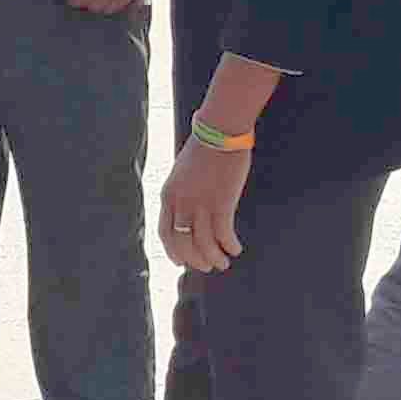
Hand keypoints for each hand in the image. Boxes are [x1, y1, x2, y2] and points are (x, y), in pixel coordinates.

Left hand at [158, 137, 252, 273]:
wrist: (219, 132)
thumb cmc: (204, 150)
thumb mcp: (181, 173)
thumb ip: (182, 194)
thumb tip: (190, 215)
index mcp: (168, 196)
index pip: (165, 233)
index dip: (173, 252)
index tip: (182, 262)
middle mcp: (180, 204)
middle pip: (184, 244)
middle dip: (195, 260)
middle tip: (207, 267)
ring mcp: (200, 204)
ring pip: (204, 244)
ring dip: (214, 258)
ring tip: (223, 263)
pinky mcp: (221, 203)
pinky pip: (223, 234)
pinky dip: (229, 246)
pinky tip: (235, 249)